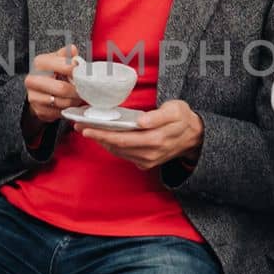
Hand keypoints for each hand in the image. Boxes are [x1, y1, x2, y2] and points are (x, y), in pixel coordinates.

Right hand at [24, 45, 80, 126]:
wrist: (39, 90)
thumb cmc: (52, 72)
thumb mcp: (59, 59)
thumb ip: (67, 54)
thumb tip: (73, 49)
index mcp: (40, 63)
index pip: (63, 65)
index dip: (77, 70)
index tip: (85, 73)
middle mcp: (32, 79)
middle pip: (62, 88)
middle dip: (77, 91)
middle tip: (85, 90)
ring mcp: (33, 96)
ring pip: (61, 102)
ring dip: (74, 101)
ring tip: (79, 97)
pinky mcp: (38, 110)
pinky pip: (58, 112)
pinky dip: (68, 110)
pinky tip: (71, 104)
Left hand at [79, 100, 202, 170]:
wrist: (195, 137)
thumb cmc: (183, 119)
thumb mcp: (176, 110)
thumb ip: (159, 116)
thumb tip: (141, 121)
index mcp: (156, 139)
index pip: (123, 138)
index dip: (103, 134)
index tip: (87, 127)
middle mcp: (150, 153)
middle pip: (117, 146)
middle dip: (97, 136)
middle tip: (79, 127)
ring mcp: (147, 160)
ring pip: (118, 152)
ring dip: (102, 142)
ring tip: (87, 130)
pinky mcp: (146, 162)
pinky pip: (124, 155)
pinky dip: (112, 146)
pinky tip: (103, 137)